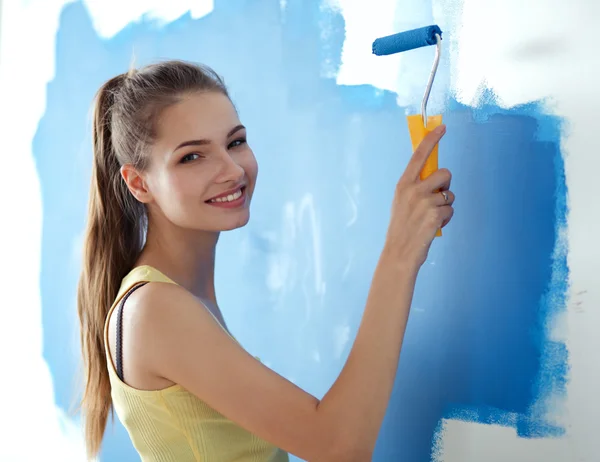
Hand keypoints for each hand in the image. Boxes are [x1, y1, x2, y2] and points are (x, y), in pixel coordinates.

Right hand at [384, 125, 454, 267]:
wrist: (399, 252)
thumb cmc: (402, 228)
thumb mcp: (401, 202)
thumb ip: (415, 187)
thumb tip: (436, 176)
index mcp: (403, 185)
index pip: (419, 156)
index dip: (431, 140)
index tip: (441, 127)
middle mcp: (413, 190)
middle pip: (444, 173)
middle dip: (446, 185)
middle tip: (438, 197)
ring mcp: (425, 202)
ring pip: (450, 194)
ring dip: (445, 205)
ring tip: (431, 217)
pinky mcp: (435, 215)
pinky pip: (450, 210)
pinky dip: (446, 218)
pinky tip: (433, 226)